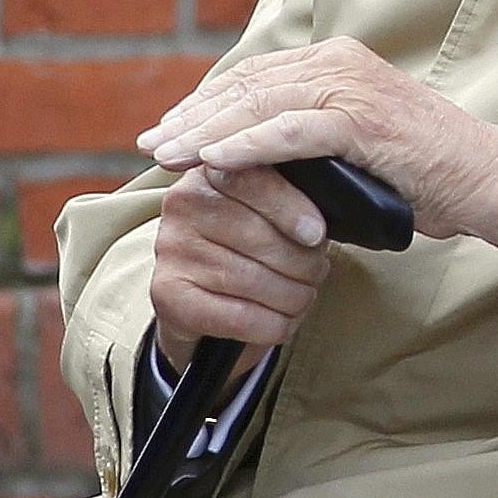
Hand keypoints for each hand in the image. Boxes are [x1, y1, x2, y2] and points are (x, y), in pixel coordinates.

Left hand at [137, 38, 497, 265]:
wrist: (487, 181)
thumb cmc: (422, 176)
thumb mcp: (351, 152)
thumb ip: (304, 148)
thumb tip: (246, 168)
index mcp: (335, 63)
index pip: (254, 78)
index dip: (206, 103)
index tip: (169, 130)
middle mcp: (339, 63)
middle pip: (246, 86)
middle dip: (192, 116)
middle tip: (151, 143)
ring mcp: (352, 86)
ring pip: (259, 105)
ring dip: (206, 131)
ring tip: (167, 155)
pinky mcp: (363, 118)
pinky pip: (291, 130)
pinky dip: (246, 145)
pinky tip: (212, 161)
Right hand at [149, 164, 332, 377]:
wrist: (195, 297)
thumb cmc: (242, 246)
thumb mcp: (262, 208)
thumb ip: (288, 196)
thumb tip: (327, 212)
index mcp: (207, 172)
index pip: (251, 180)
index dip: (290, 208)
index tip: (317, 234)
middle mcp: (181, 206)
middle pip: (259, 237)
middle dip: (304, 264)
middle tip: (316, 273)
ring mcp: (171, 251)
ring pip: (256, 281)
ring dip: (295, 297)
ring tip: (302, 296)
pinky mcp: (169, 297)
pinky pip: (241, 317)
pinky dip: (275, 325)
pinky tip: (282, 321)